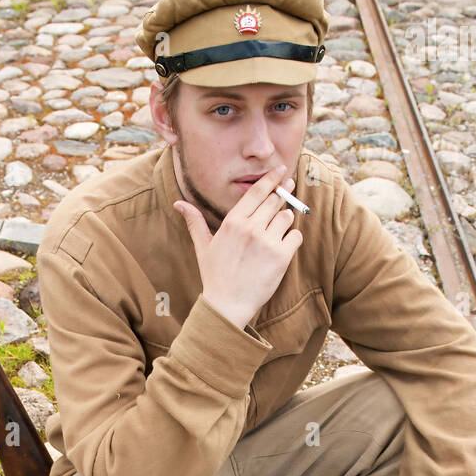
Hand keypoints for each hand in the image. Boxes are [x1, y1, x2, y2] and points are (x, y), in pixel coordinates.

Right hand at [173, 165, 301, 330]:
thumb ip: (195, 222)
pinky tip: (284, 246)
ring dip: (286, 219)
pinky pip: (296, 236)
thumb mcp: (203, 247)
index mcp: (233, 222)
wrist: (227, 305)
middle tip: (288, 188)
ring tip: (278, 228)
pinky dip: (293, 238)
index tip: (281, 170)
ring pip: (287, 216)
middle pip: (275, 200)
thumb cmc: (215, 276)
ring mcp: (267, 242)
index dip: (271, 178)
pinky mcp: (281, 257)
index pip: (257, 192)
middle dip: (283, 194)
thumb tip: (179, 204)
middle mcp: (250, 228)